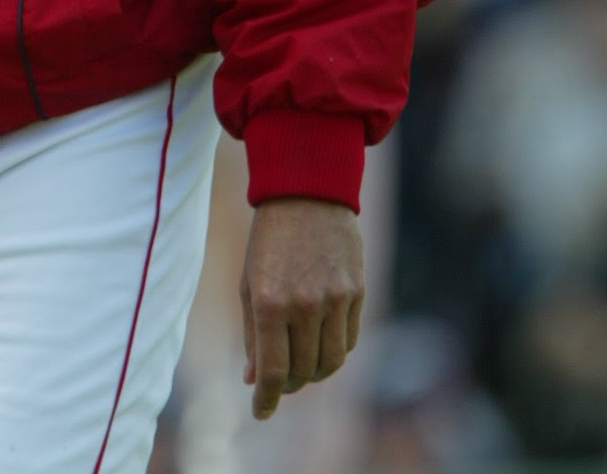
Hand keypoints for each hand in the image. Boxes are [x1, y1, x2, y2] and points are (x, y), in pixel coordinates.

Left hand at [240, 197, 363, 420]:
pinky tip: (320, 344)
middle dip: (287, 384)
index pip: (272, 371)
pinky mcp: (357, 293)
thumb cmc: (269, 239)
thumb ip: (252, 332)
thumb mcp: (249, 281)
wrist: (306, 193)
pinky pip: (348, 341)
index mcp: (269, 301)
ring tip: (299, 366)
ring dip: (313, 373)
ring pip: (330, 363)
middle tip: (277, 382)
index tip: (260, 412)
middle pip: (302, 372)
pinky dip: (333, 352)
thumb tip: (252, 378)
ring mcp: (334, 299)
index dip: (266, 399)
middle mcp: (304, 304)